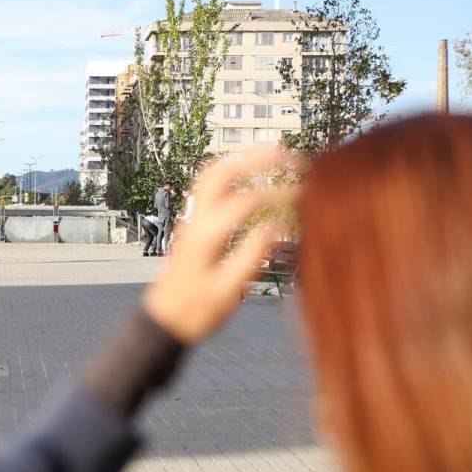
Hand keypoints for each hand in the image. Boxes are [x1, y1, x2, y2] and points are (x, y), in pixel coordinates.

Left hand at [143, 150, 298, 343]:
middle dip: (256, 158)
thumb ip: (252, 256)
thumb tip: (278, 225)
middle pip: (221, 173)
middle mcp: (194, 220)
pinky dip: (231, 171)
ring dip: (241, 159)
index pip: (246, 201)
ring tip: (273, 152)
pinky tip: (251, 173)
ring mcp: (189, 219)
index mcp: (205, 236)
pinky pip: (208, 185)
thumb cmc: (197, 311)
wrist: (164, 319)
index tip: (306, 197)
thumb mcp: (228, 290)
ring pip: (211, 174)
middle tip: (291, 155)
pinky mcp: (191, 222)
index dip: (279, 194)